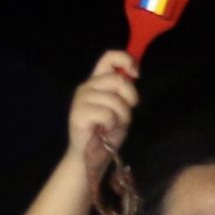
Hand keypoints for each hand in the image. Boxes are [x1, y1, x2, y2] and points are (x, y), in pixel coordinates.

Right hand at [68, 51, 140, 190]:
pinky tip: (104, 131)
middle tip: (125, 115)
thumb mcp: (121, 108)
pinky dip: (111, 125)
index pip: (109, 58)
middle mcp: (87, 86)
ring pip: (114, 100)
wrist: (92, 156)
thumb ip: (124, 92)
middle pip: (117, 80)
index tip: (136, 74)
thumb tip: (134, 75)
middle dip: (130, 98)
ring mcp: (81, 99)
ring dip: (121, 116)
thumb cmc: (107, 132)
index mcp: (97, 82)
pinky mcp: (78, 114)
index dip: (125, 60)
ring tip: (112, 126)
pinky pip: (106, 114)